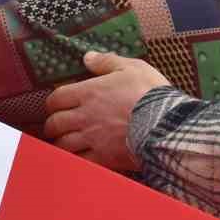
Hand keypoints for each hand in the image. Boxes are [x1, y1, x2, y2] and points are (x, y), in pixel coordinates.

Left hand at [43, 52, 169, 171]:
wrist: (167, 124)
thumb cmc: (151, 93)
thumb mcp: (132, 68)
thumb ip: (107, 61)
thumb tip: (88, 57)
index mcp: (88, 93)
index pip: (56, 98)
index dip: (52, 103)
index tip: (56, 105)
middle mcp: (85, 116)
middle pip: (54, 123)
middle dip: (52, 125)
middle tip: (56, 126)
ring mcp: (93, 139)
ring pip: (63, 145)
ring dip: (60, 144)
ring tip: (64, 143)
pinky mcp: (104, 158)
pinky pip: (80, 162)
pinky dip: (75, 161)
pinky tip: (78, 159)